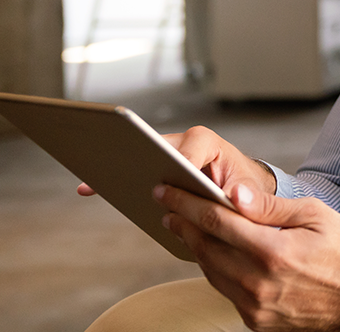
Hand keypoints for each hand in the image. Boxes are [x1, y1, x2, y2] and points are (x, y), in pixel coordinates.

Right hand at [75, 125, 274, 197]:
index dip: (179, 163)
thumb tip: (234, 199)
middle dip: (137, 157)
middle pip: (155, 147)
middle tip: (112, 165)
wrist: (240, 188)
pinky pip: (133, 169)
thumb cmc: (245, 187)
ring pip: (140, 156)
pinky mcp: (156, 167)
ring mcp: (166, 153)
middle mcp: (183, 141)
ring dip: (118, 166)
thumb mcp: (249, 191)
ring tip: (93, 178)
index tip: (167, 182)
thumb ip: (244, 196)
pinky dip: (114, 178)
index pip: (191, 149)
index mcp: (207, 142)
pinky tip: (90, 188)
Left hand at [156, 182, 339, 331]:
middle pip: (206, 248)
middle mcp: (260, 284)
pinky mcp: (258, 323)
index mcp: (274, 252)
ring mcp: (257, 308)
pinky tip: (214, 254)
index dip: (187, 204)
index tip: (166, 190)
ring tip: (186, 228)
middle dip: (183, 224)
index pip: (216, 222)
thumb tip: (232, 193)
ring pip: (211, 272)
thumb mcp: (316, 215)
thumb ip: (270, 206)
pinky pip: (226, 292)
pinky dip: (216, 270)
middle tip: (168, 206)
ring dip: (196, 248)